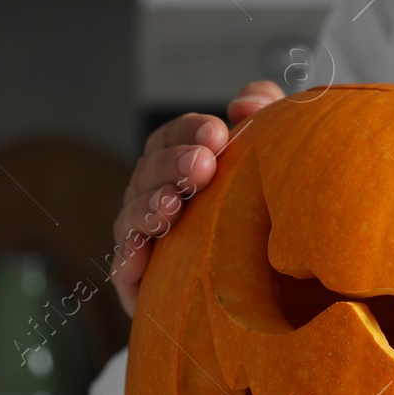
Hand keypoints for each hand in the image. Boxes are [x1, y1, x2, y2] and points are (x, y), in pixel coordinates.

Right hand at [110, 80, 286, 314]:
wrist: (266, 294)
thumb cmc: (261, 214)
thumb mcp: (270, 158)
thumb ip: (265, 114)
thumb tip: (245, 101)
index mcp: (178, 164)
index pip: (171, 138)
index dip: (187, 132)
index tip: (218, 133)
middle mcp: (154, 197)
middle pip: (148, 172)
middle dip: (171, 165)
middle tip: (202, 166)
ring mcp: (143, 239)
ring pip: (130, 216)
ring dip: (148, 208)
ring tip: (173, 206)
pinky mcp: (138, 285)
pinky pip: (123, 269)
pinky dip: (128, 258)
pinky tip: (142, 252)